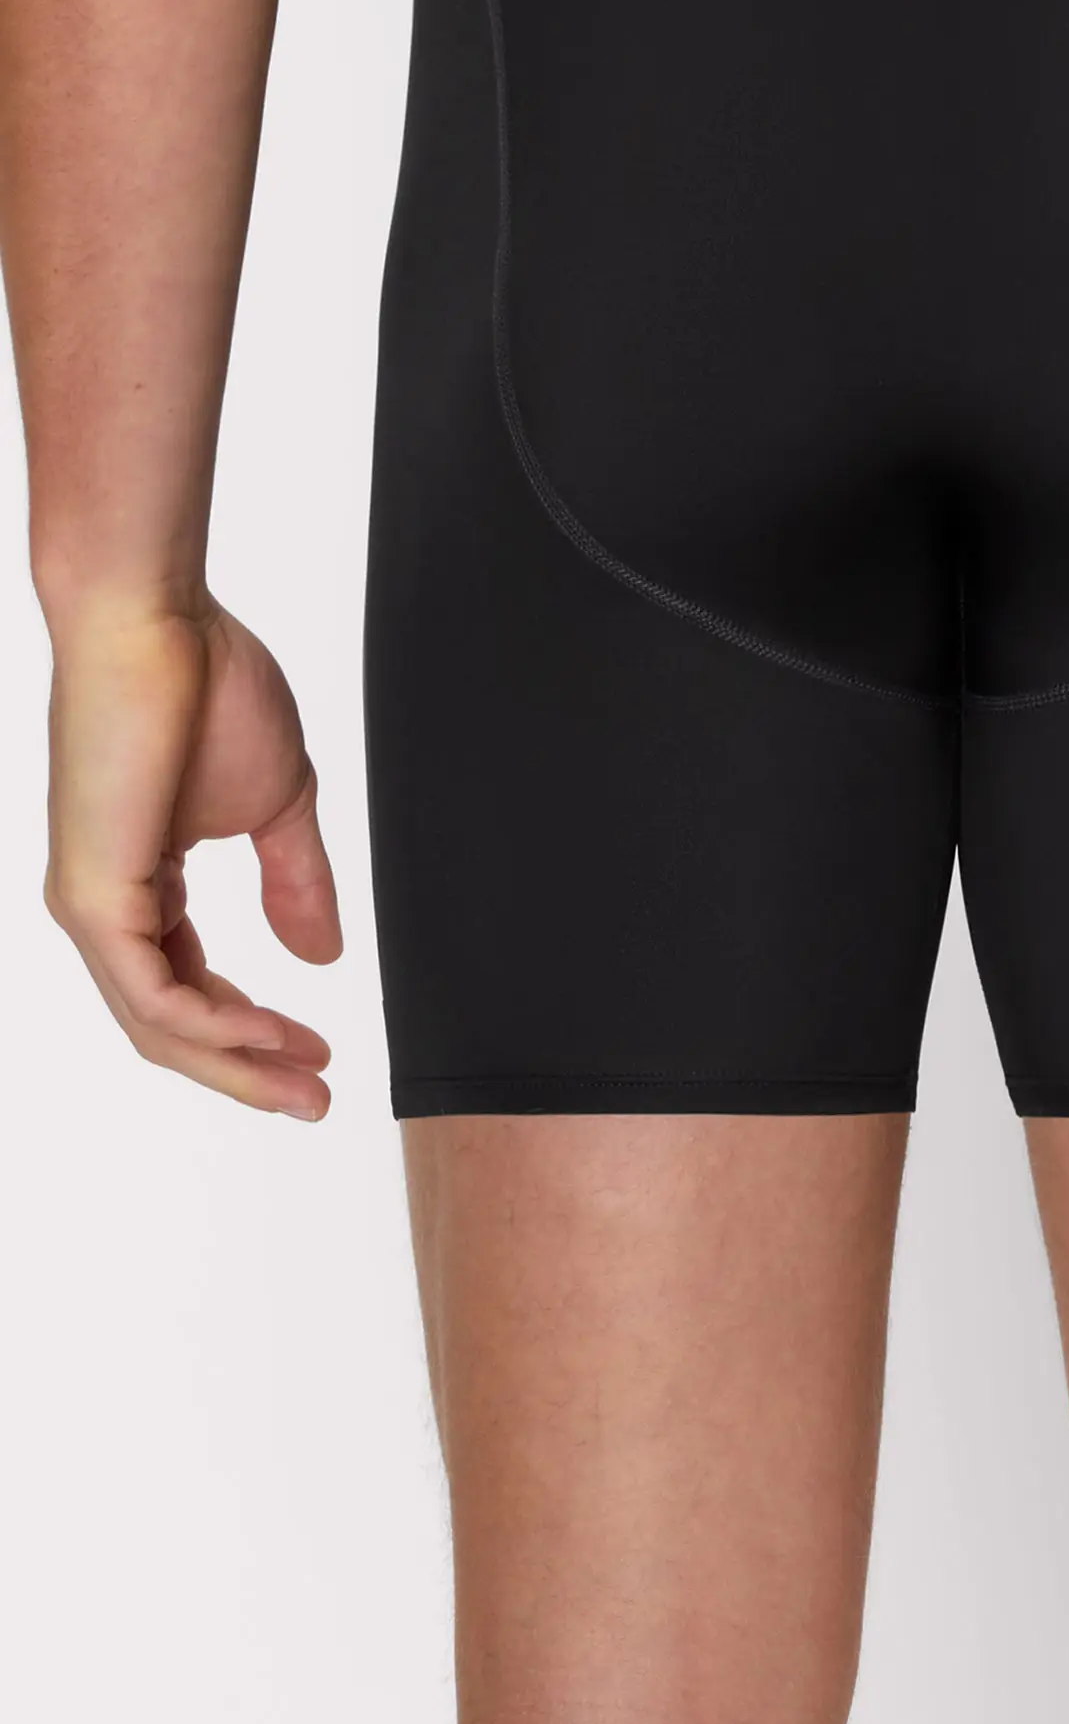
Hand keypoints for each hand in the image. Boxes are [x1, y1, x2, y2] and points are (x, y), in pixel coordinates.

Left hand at [43, 595, 342, 1116]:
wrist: (155, 621)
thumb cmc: (205, 685)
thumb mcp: (278, 804)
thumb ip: (295, 882)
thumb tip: (320, 955)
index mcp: (141, 884)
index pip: (191, 988)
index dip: (257, 1031)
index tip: (323, 1052)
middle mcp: (105, 906)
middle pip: (173, 1027)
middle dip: (250, 1071)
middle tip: (316, 1102)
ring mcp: (91, 906)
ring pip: (159, 1025)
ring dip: (237, 1063)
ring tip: (305, 1083)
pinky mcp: (93, 897)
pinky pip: (154, 993)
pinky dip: (213, 1026)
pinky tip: (265, 1036)